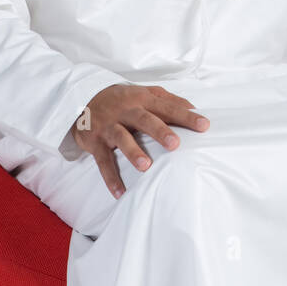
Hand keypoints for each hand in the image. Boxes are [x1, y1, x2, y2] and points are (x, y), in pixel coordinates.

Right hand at [71, 84, 210, 198]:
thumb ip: (167, 100)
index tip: (204, 126)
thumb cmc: (121, 99)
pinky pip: (102, 161)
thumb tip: (193, 107)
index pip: (166, 107)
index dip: (185, 116)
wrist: (82, 99)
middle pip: (144, 119)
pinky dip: (110, 178)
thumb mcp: (143, 93)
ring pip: (121, 138)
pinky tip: (120, 192)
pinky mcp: (94, 141)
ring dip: (133, 152)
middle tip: (175, 144)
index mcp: (141, 99)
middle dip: (159, 131)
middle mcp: (125, 110)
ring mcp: (108, 126)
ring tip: (146, 166)